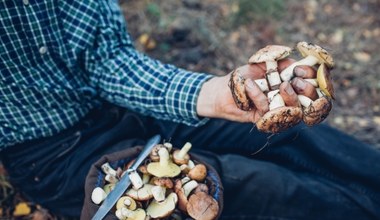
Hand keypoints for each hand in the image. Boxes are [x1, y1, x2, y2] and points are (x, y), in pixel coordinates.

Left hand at [196, 59, 316, 122]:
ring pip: (294, 111)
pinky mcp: (263, 120)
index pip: (315, 85)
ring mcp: (277, 112)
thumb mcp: (265, 62)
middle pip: (311, 103)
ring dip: (291, 97)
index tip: (304, 69)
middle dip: (309, 91)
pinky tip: (249, 84)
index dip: (317, 79)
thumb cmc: (245, 75)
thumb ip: (283, 61)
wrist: (223, 89)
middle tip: (298, 81)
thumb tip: (300, 61)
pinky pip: (267, 110)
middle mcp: (288, 101)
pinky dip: (258, 95)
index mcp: (293, 86)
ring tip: (283, 84)